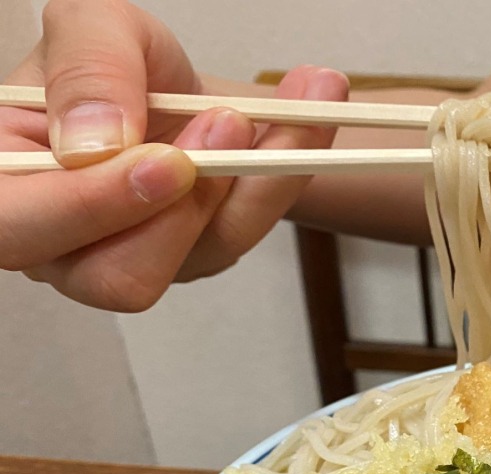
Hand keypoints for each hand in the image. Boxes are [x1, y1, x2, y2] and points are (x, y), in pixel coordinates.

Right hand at [0, 0, 348, 311]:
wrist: (169, 85)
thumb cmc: (113, 63)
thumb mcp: (93, 29)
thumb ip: (87, 70)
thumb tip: (96, 142)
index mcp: (7, 186)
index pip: (21, 229)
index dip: (94, 206)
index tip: (168, 159)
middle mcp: (63, 245)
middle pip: (119, 278)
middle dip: (185, 207)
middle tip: (231, 120)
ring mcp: (136, 260)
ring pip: (201, 255)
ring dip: (253, 177)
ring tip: (285, 103)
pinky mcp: (198, 258)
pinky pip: (247, 232)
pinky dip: (286, 171)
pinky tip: (310, 115)